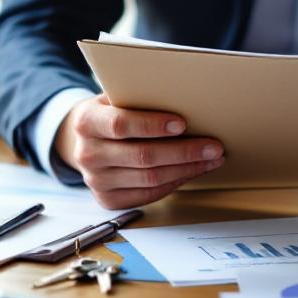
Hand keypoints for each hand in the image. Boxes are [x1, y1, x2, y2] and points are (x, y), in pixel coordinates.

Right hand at [54, 94, 224, 208]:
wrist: (86, 141)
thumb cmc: (111, 114)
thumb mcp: (116, 98)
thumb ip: (139, 99)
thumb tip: (186, 100)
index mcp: (86, 122)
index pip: (120, 124)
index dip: (152, 125)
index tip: (181, 123)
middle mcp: (87, 155)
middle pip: (142, 156)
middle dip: (184, 151)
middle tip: (212, 146)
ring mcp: (97, 181)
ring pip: (151, 179)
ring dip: (187, 169)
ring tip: (211, 159)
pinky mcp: (108, 200)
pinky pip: (149, 195)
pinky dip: (175, 182)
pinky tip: (192, 171)